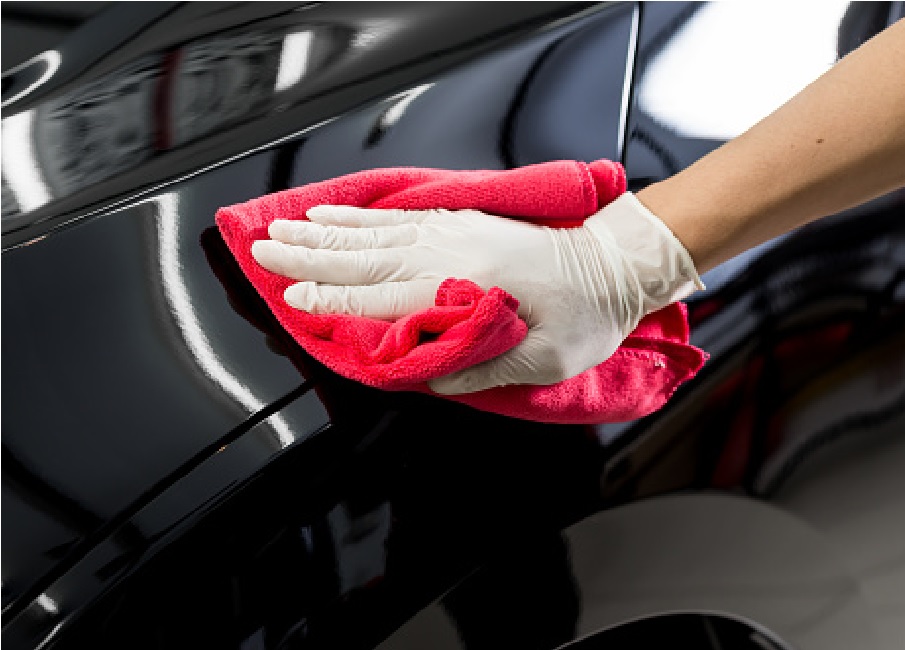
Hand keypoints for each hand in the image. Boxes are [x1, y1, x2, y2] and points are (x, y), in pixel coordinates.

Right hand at [250, 192, 703, 393]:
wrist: (616, 262)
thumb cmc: (586, 316)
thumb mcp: (542, 361)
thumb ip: (480, 367)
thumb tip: (424, 375)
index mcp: (465, 289)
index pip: (382, 298)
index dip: (332, 302)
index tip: (289, 301)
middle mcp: (450, 253)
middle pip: (364, 256)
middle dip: (308, 257)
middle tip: (260, 251)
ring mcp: (454, 232)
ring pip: (373, 233)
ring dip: (323, 232)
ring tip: (282, 230)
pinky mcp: (462, 223)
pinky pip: (399, 218)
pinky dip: (362, 217)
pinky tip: (336, 214)